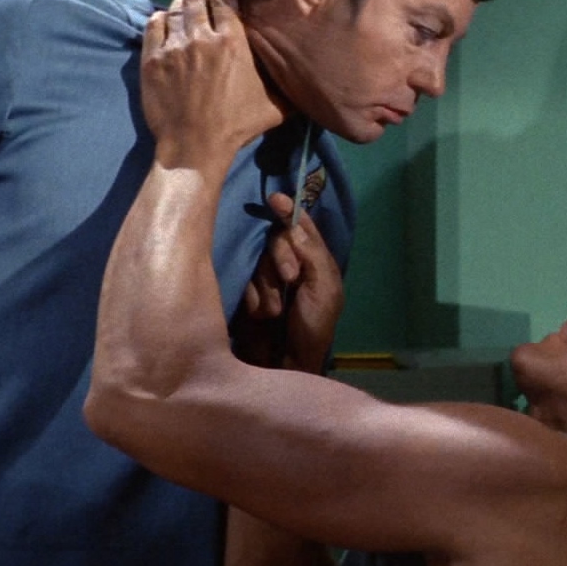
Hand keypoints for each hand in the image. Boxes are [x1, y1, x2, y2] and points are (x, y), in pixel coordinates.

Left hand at [142, 0, 284, 170]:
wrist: (195, 146)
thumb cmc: (237, 126)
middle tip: (203, 2)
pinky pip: (154, 25)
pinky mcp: (152, 59)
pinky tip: (165, 23)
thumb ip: (287, 84)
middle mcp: (202, 36)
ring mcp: (174, 46)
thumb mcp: (275, 106)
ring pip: (175, 8)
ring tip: (185, 10)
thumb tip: (305, 75)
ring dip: (181, 5)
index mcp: (232, 41)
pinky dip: (161, 20)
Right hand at [232, 193, 343, 373]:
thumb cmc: (312, 328)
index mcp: (314, 261)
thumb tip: (293, 223)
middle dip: (281, 257)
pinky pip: (243, 280)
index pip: (300, 227)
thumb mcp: (323, 289)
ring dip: (267, 285)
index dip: (289, 210)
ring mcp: (266, 279)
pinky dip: (253, 297)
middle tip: (290, 278)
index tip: (275, 198)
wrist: (285, 366)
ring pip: (257, 260)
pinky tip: (260, 315)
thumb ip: (311, 253)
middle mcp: (289, 265)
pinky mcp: (246, 293)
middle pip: (276, 239)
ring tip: (274, 310)